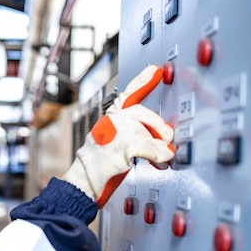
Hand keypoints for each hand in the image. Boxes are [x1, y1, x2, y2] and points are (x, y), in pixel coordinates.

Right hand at [63, 65, 174, 207]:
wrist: (83, 181)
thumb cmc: (98, 164)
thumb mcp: (113, 140)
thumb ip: (133, 132)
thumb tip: (160, 135)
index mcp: (109, 118)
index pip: (128, 94)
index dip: (142, 81)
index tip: (155, 70)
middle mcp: (111, 120)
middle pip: (141, 112)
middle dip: (159, 125)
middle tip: (167, 137)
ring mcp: (116, 132)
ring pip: (147, 132)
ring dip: (159, 146)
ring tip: (162, 156)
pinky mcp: (123, 147)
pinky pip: (150, 147)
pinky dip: (159, 155)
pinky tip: (161, 160)